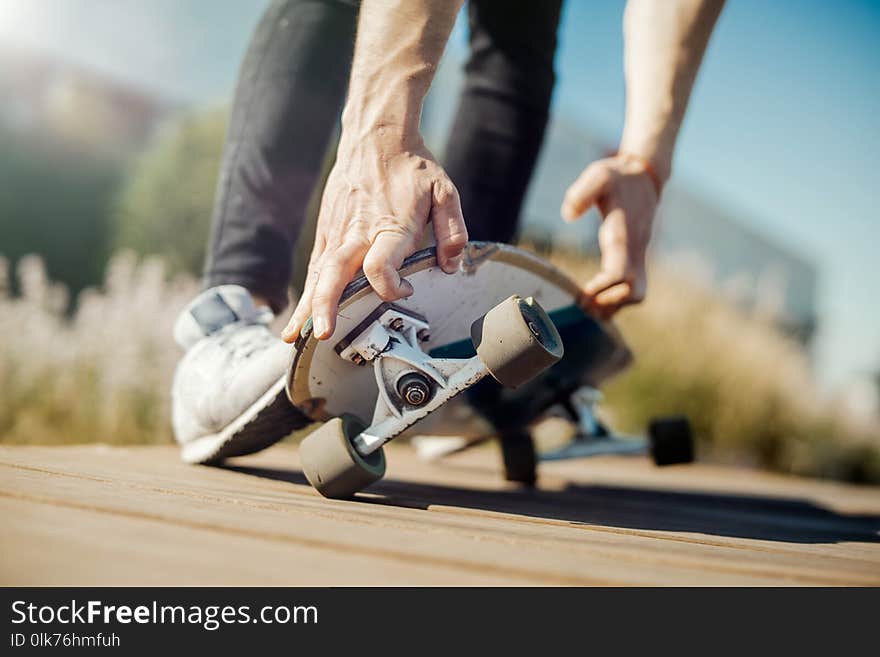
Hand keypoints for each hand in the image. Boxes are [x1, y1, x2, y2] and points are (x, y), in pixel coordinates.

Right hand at [282, 134, 466, 342]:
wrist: (375, 137)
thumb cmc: (411, 166)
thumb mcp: (444, 192)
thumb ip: (452, 231)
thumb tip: (450, 266)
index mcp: (389, 225)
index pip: (380, 265)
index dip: (390, 286)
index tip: (407, 289)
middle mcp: (358, 231)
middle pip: (336, 272)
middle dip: (327, 304)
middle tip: (324, 333)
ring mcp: (337, 232)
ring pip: (318, 273)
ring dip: (308, 306)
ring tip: (297, 336)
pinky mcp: (327, 231)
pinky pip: (315, 267)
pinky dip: (306, 292)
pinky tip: (301, 316)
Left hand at [560, 155, 660, 318]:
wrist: (643, 176)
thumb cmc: (617, 177)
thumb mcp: (598, 175)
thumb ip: (581, 193)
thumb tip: (568, 215)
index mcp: (623, 234)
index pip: (620, 273)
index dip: (602, 289)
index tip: (582, 294)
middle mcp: (635, 249)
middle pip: (634, 292)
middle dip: (610, 304)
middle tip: (583, 305)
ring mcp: (639, 255)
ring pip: (636, 294)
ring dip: (613, 306)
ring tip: (586, 305)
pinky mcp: (636, 259)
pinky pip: (633, 289)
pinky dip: (616, 300)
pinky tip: (594, 298)